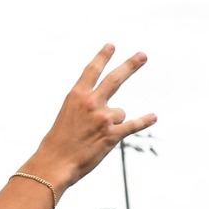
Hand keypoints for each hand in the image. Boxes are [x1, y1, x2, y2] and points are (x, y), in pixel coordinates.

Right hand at [21, 44, 156, 187]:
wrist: (55, 162)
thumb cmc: (58, 141)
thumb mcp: (67, 114)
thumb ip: (86, 105)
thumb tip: (112, 110)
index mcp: (77, 95)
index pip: (92, 71)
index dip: (102, 57)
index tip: (111, 46)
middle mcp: (91, 103)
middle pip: (115, 79)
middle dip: (130, 65)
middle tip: (143, 55)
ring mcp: (103, 118)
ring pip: (120, 113)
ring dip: (113, 123)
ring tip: (96, 136)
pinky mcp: (112, 135)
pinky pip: (132, 125)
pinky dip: (144, 121)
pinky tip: (153, 116)